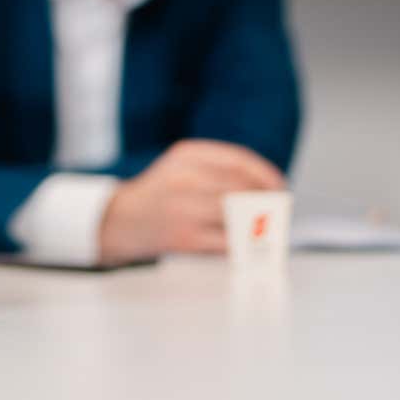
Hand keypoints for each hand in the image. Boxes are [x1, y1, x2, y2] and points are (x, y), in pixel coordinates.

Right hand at [98, 139, 285, 263]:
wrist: (120, 220)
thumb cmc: (161, 193)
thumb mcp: (182, 166)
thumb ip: (219, 170)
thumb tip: (266, 190)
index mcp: (187, 154)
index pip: (239, 160)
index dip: (265, 174)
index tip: (279, 186)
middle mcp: (185, 177)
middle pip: (241, 188)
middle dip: (264, 200)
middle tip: (276, 210)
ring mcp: (184, 208)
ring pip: (237, 215)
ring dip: (256, 224)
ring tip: (263, 228)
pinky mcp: (184, 238)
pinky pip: (226, 241)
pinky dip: (240, 244)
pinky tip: (243, 245)